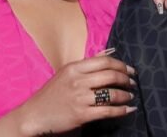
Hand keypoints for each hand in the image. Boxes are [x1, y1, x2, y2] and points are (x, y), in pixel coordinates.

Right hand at [11, 54, 135, 134]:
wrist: (34, 115)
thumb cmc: (51, 94)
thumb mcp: (67, 73)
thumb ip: (88, 63)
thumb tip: (110, 51)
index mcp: (74, 67)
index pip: (104, 61)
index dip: (121, 65)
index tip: (130, 70)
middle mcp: (78, 81)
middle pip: (110, 75)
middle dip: (126, 79)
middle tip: (132, 83)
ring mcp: (79, 98)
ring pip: (111, 93)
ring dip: (125, 95)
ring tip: (130, 96)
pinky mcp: (81, 114)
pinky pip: (107, 111)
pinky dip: (121, 110)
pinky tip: (128, 109)